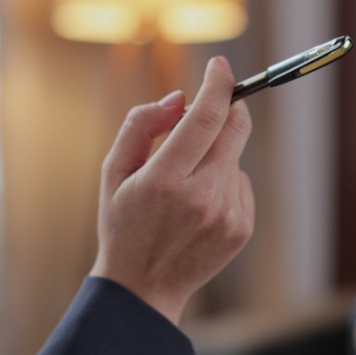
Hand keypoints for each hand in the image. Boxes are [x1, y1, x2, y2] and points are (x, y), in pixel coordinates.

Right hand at [90, 57, 254, 324]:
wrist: (143, 289)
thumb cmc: (122, 224)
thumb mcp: (113, 172)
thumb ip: (140, 125)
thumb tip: (178, 98)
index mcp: (165, 180)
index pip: (205, 117)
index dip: (217, 84)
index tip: (220, 65)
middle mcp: (201, 197)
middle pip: (235, 129)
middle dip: (228, 107)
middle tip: (214, 103)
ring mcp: (226, 215)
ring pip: (235, 157)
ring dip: (216, 153)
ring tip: (185, 184)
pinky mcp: (242, 228)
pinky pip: (241, 182)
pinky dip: (224, 180)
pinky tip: (198, 205)